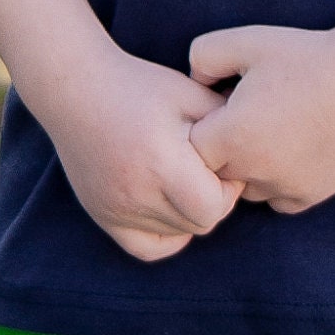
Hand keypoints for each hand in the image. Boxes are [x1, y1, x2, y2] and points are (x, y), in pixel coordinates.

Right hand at [41, 47, 242, 260]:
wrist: (77, 88)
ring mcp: (115, 209)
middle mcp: (135, 192)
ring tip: (185, 177)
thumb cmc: (140, 86)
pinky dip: (166, 234)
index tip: (222, 161)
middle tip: (207, 170)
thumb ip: (228, 124)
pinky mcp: (102, 215)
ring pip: (178, 234)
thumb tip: (257, 152)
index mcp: (160, 161)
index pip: (213, 207)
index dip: (228, 188)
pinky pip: (146, 248)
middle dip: (213, 199)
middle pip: (199, 224)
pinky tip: (168, 205)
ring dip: (190, 212)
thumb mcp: (190, 94)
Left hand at [186, 23, 334, 214]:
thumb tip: (192, 86)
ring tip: (271, 129)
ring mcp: (283, 188)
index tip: (221, 102)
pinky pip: (277, 198)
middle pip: (214, 173)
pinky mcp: (309, 196)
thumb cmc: (306, 55)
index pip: (188, 148)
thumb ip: (201, 58)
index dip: (202, 123)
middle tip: (246, 114)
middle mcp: (253, 172)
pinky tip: (292, 147)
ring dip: (248, 167)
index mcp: (230, 137)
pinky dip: (277, 180)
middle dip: (221, 148)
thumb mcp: (245, 41)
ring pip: (245, 188)